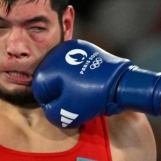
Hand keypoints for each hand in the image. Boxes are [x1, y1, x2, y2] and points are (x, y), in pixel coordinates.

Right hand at [33, 40, 160, 127]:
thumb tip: (51, 106)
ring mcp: (73, 47)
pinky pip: (75, 63)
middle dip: (59, 92)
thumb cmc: (92, 98)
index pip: (39, 90)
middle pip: (50, 78)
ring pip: (62, 70)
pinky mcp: (86, 47)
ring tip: (82, 92)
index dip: (51, 103)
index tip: (66, 108)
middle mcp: (57, 52)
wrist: (121, 82)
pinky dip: (78, 74)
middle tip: (74, 101)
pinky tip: (89, 82)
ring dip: (68, 83)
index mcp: (48, 67)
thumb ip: (51, 113)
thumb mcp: (67, 113)